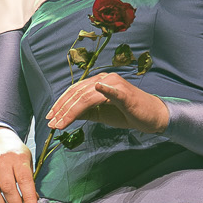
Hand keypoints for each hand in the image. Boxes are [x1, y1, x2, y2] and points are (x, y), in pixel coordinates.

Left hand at [44, 72, 169, 134]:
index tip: (50, 117)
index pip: (75, 91)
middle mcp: (105, 79)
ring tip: (61, 123)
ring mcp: (115, 84)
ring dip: (72, 110)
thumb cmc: (127, 113)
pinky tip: (97, 88)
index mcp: (98, 82)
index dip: (60, 103)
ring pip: (88, 95)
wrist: (151, 117)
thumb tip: (66, 115)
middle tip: (52, 123)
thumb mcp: (101, 114)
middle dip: (62, 109)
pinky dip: (105, 89)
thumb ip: (85, 112)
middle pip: (78, 93)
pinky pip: (113, 90)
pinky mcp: (125, 93)